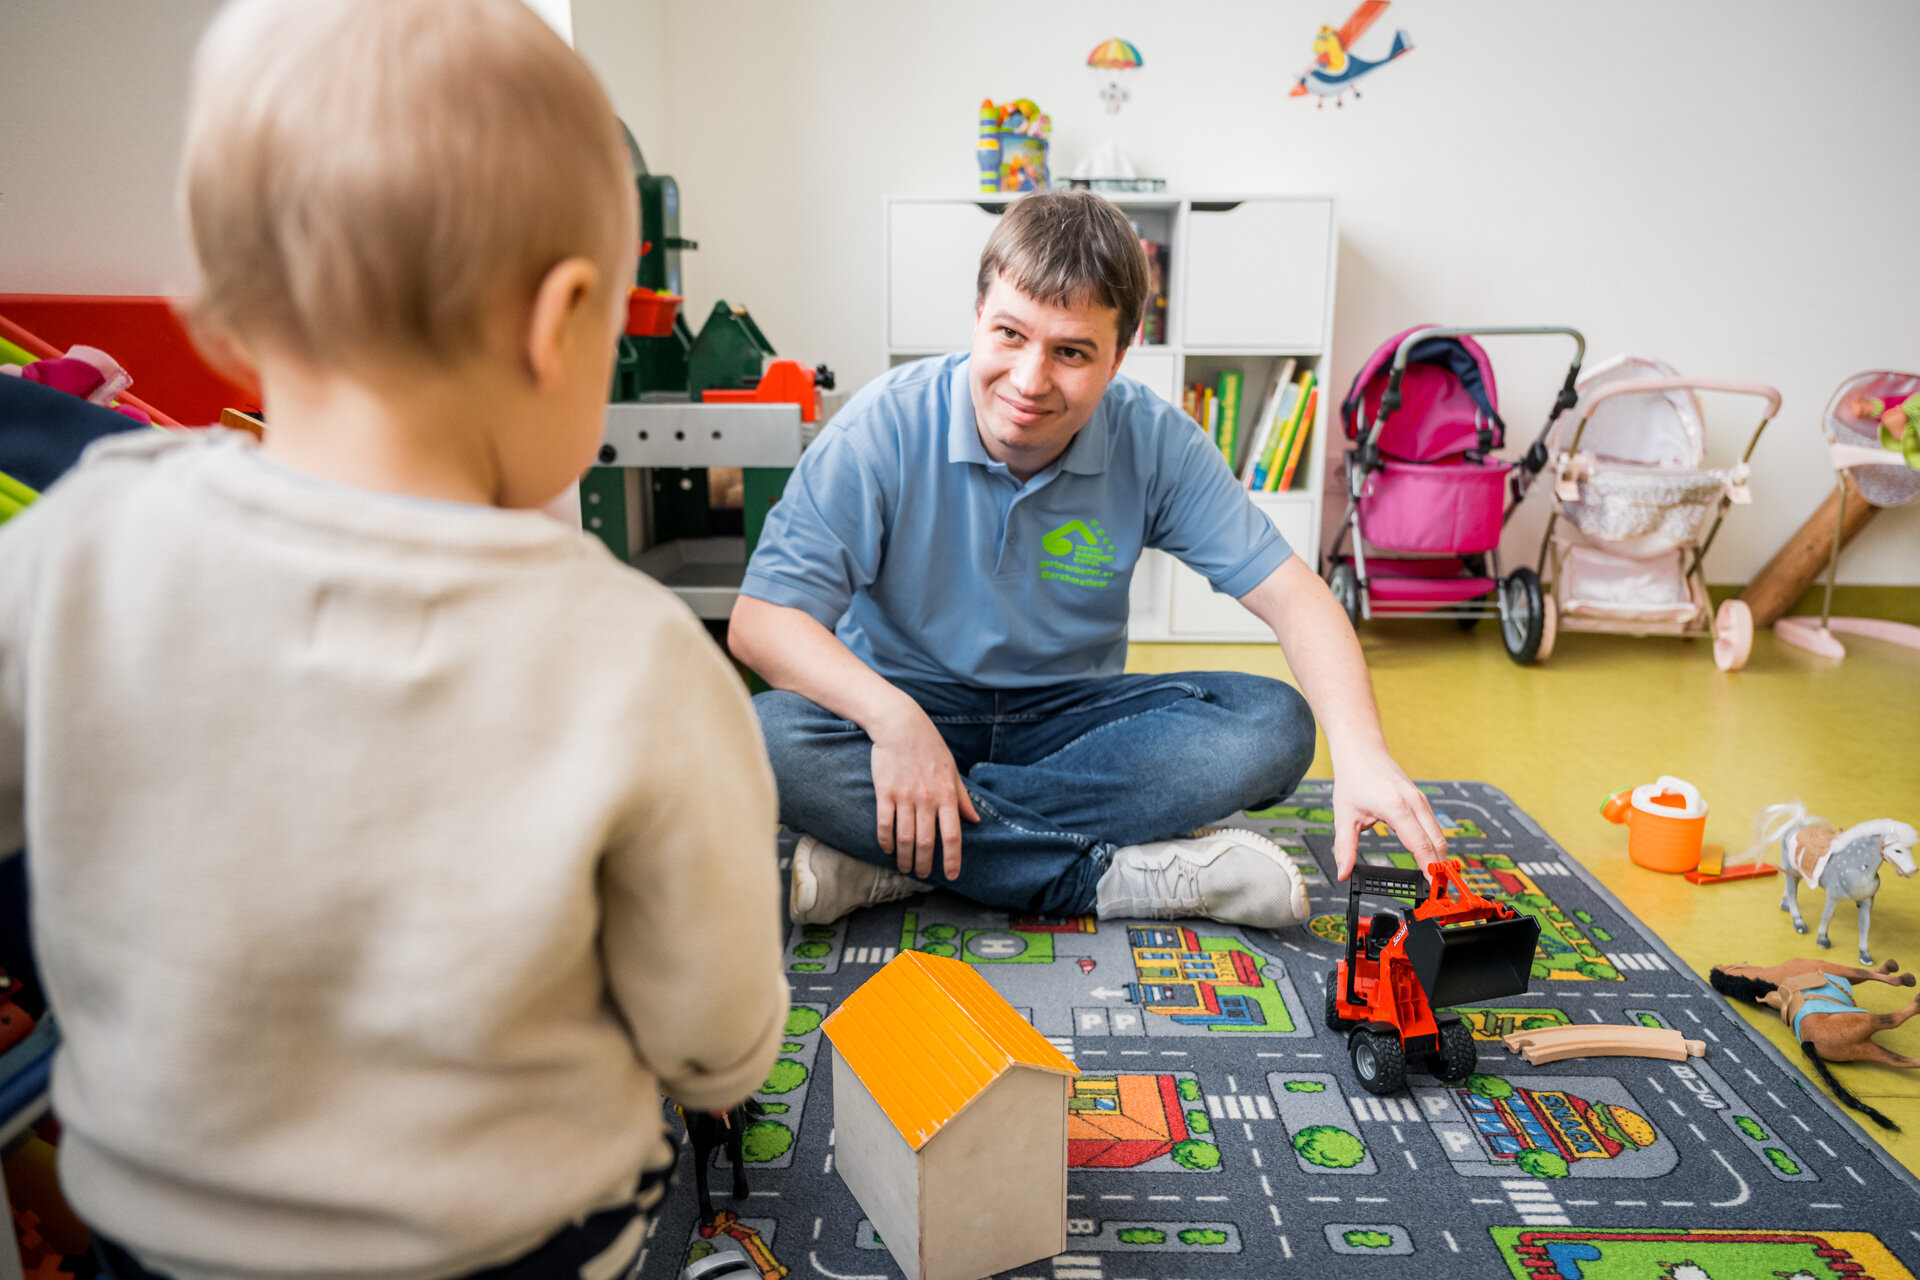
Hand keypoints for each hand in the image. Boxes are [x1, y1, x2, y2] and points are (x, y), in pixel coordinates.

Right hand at [869, 702, 978, 881]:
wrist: (901, 725)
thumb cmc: (930, 747)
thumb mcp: (952, 770)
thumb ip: (963, 797)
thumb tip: (975, 820)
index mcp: (947, 795)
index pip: (952, 835)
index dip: (952, 859)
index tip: (951, 876)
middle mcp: (927, 799)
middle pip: (926, 842)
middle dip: (924, 864)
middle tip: (922, 875)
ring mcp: (905, 796)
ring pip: (905, 838)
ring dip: (905, 858)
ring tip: (905, 868)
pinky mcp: (885, 792)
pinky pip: (885, 824)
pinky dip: (886, 841)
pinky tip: (888, 849)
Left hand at [1330, 748, 1445, 880]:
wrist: (1361, 750)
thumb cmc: (1352, 779)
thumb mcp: (1344, 816)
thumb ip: (1345, 848)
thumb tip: (1343, 873)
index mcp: (1396, 808)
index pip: (1420, 845)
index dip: (1429, 868)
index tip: (1434, 887)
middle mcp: (1414, 803)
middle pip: (1437, 843)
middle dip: (1439, 868)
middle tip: (1438, 892)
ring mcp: (1420, 800)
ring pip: (1439, 834)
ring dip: (1439, 856)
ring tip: (1436, 879)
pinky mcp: (1421, 799)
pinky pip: (1434, 825)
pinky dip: (1435, 843)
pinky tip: (1430, 858)